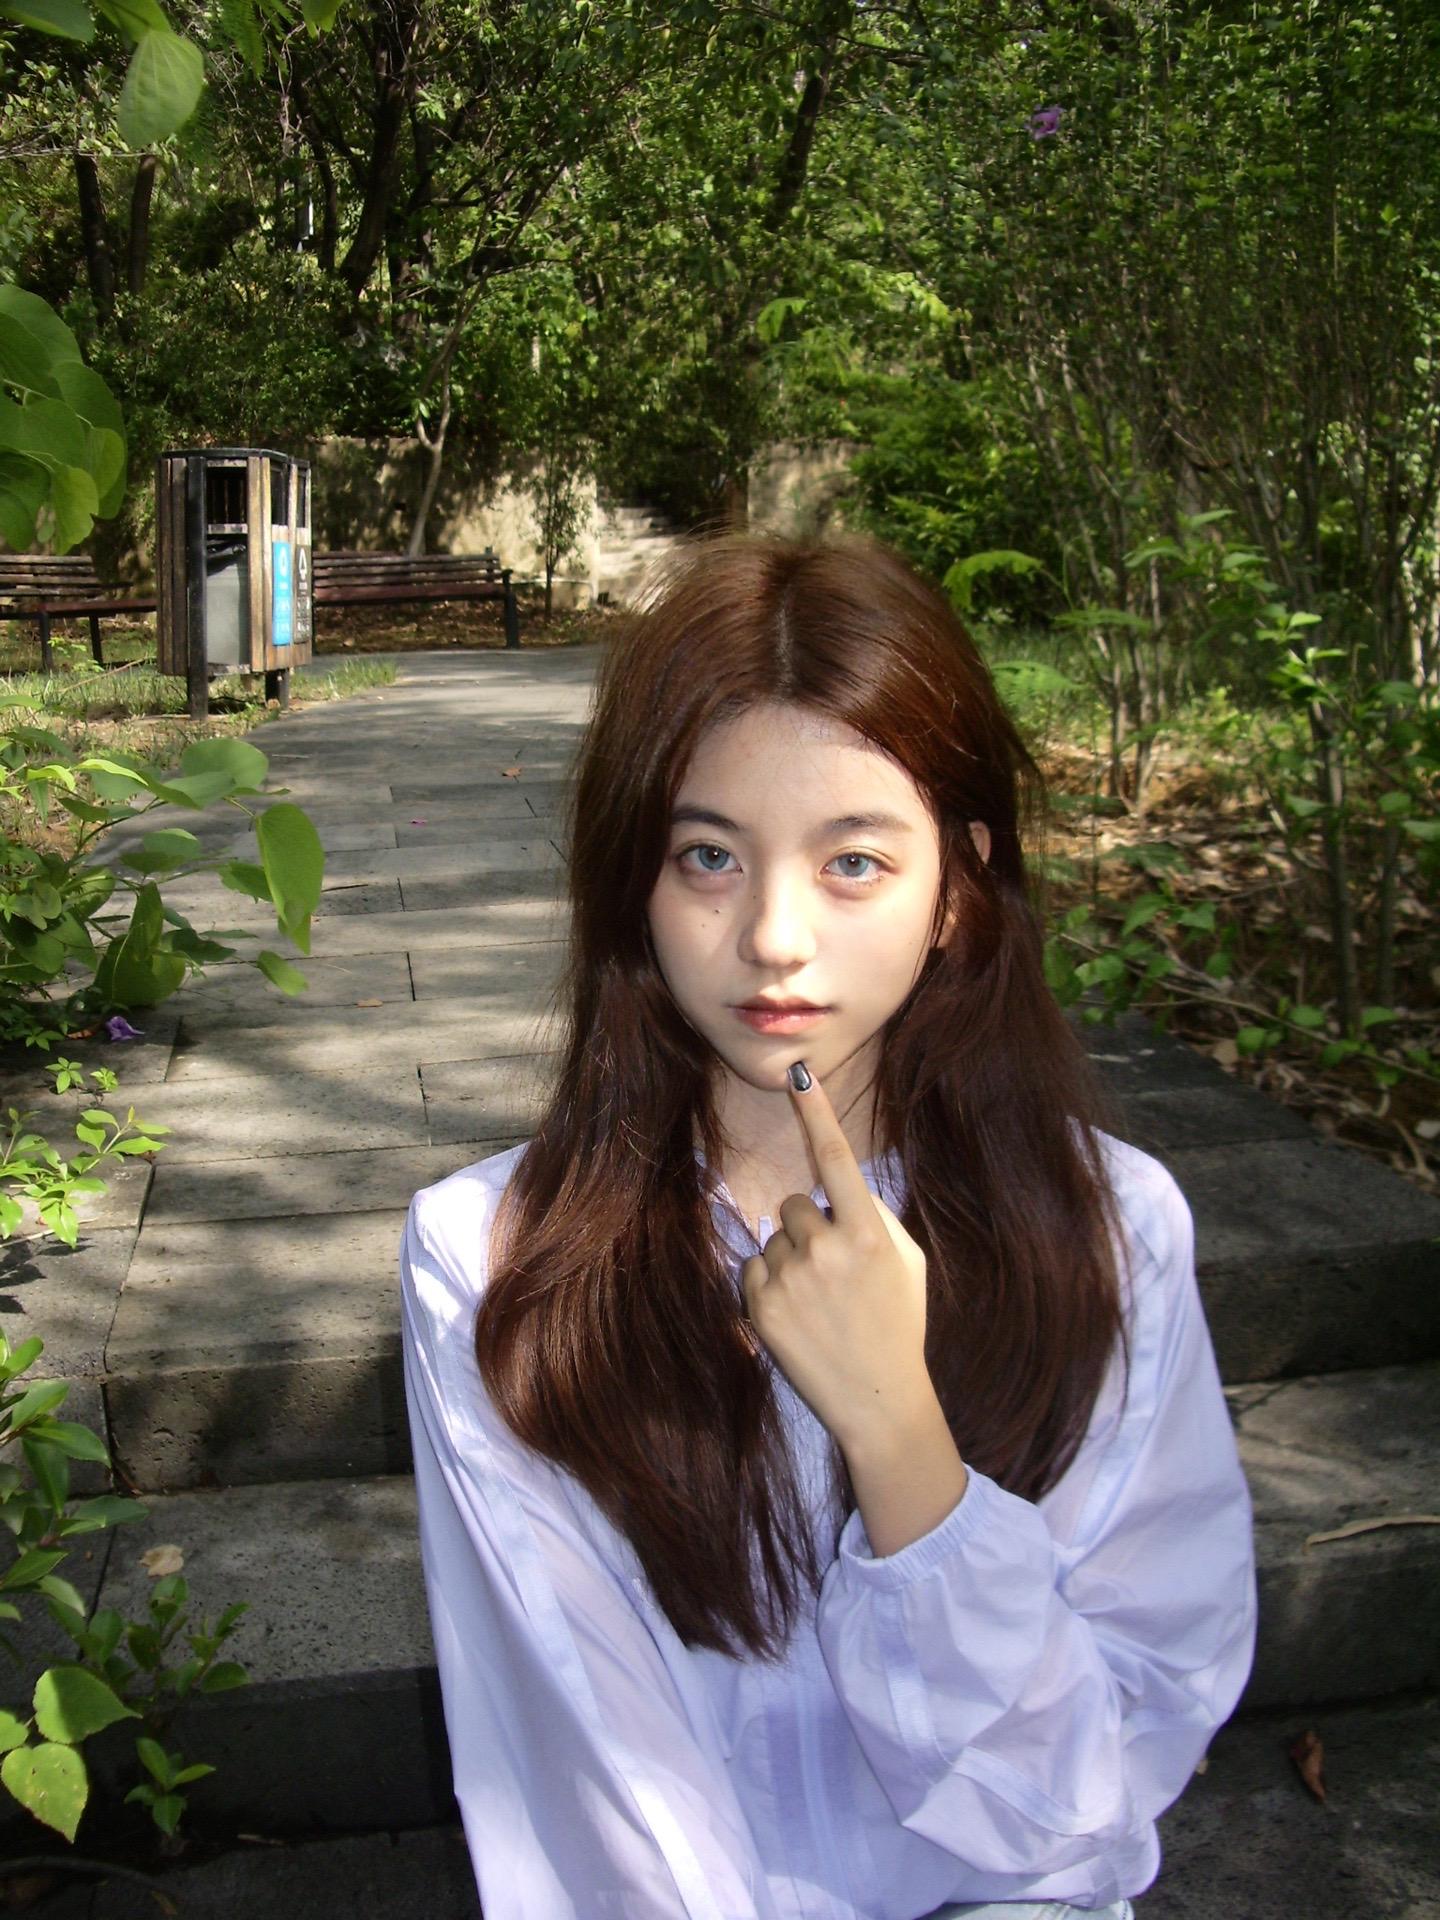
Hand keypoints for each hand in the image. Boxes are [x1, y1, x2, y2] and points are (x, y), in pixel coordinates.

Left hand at [740, 1064, 931, 1452]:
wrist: (878, 1400)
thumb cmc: (898, 1324)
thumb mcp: (906, 1263)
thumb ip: (873, 1218)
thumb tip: (839, 1191)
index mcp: (868, 1233)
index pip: (837, 1158)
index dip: (817, 1112)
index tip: (799, 1074)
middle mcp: (825, 1248)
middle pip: (797, 1203)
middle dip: (812, 1226)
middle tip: (836, 1271)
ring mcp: (789, 1278)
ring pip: (775, 1237)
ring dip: (792, 1258)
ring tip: (821, 1302)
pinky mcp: (761, 1305)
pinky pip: (754, 1268)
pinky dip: (771, 1286)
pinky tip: (800, 1316)